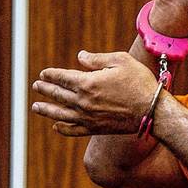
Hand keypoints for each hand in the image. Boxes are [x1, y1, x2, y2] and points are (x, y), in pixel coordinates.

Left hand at [32, 51, 160, 136]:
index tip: (43, 73)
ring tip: (36, 107)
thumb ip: (97, 59)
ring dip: (46, 110)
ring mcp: (88, 117)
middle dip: (45, 89)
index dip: (50, 74)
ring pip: (60, 114)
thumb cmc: (139, 82)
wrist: (152, 110)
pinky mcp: (95, 129)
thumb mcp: (120, 61)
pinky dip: (62, 128)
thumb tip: (80, 57)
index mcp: (87, 82)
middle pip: (58, 94)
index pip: (61, 77)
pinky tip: (56, 125)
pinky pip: (73, 130)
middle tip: (36, 86)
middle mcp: (83, 101)